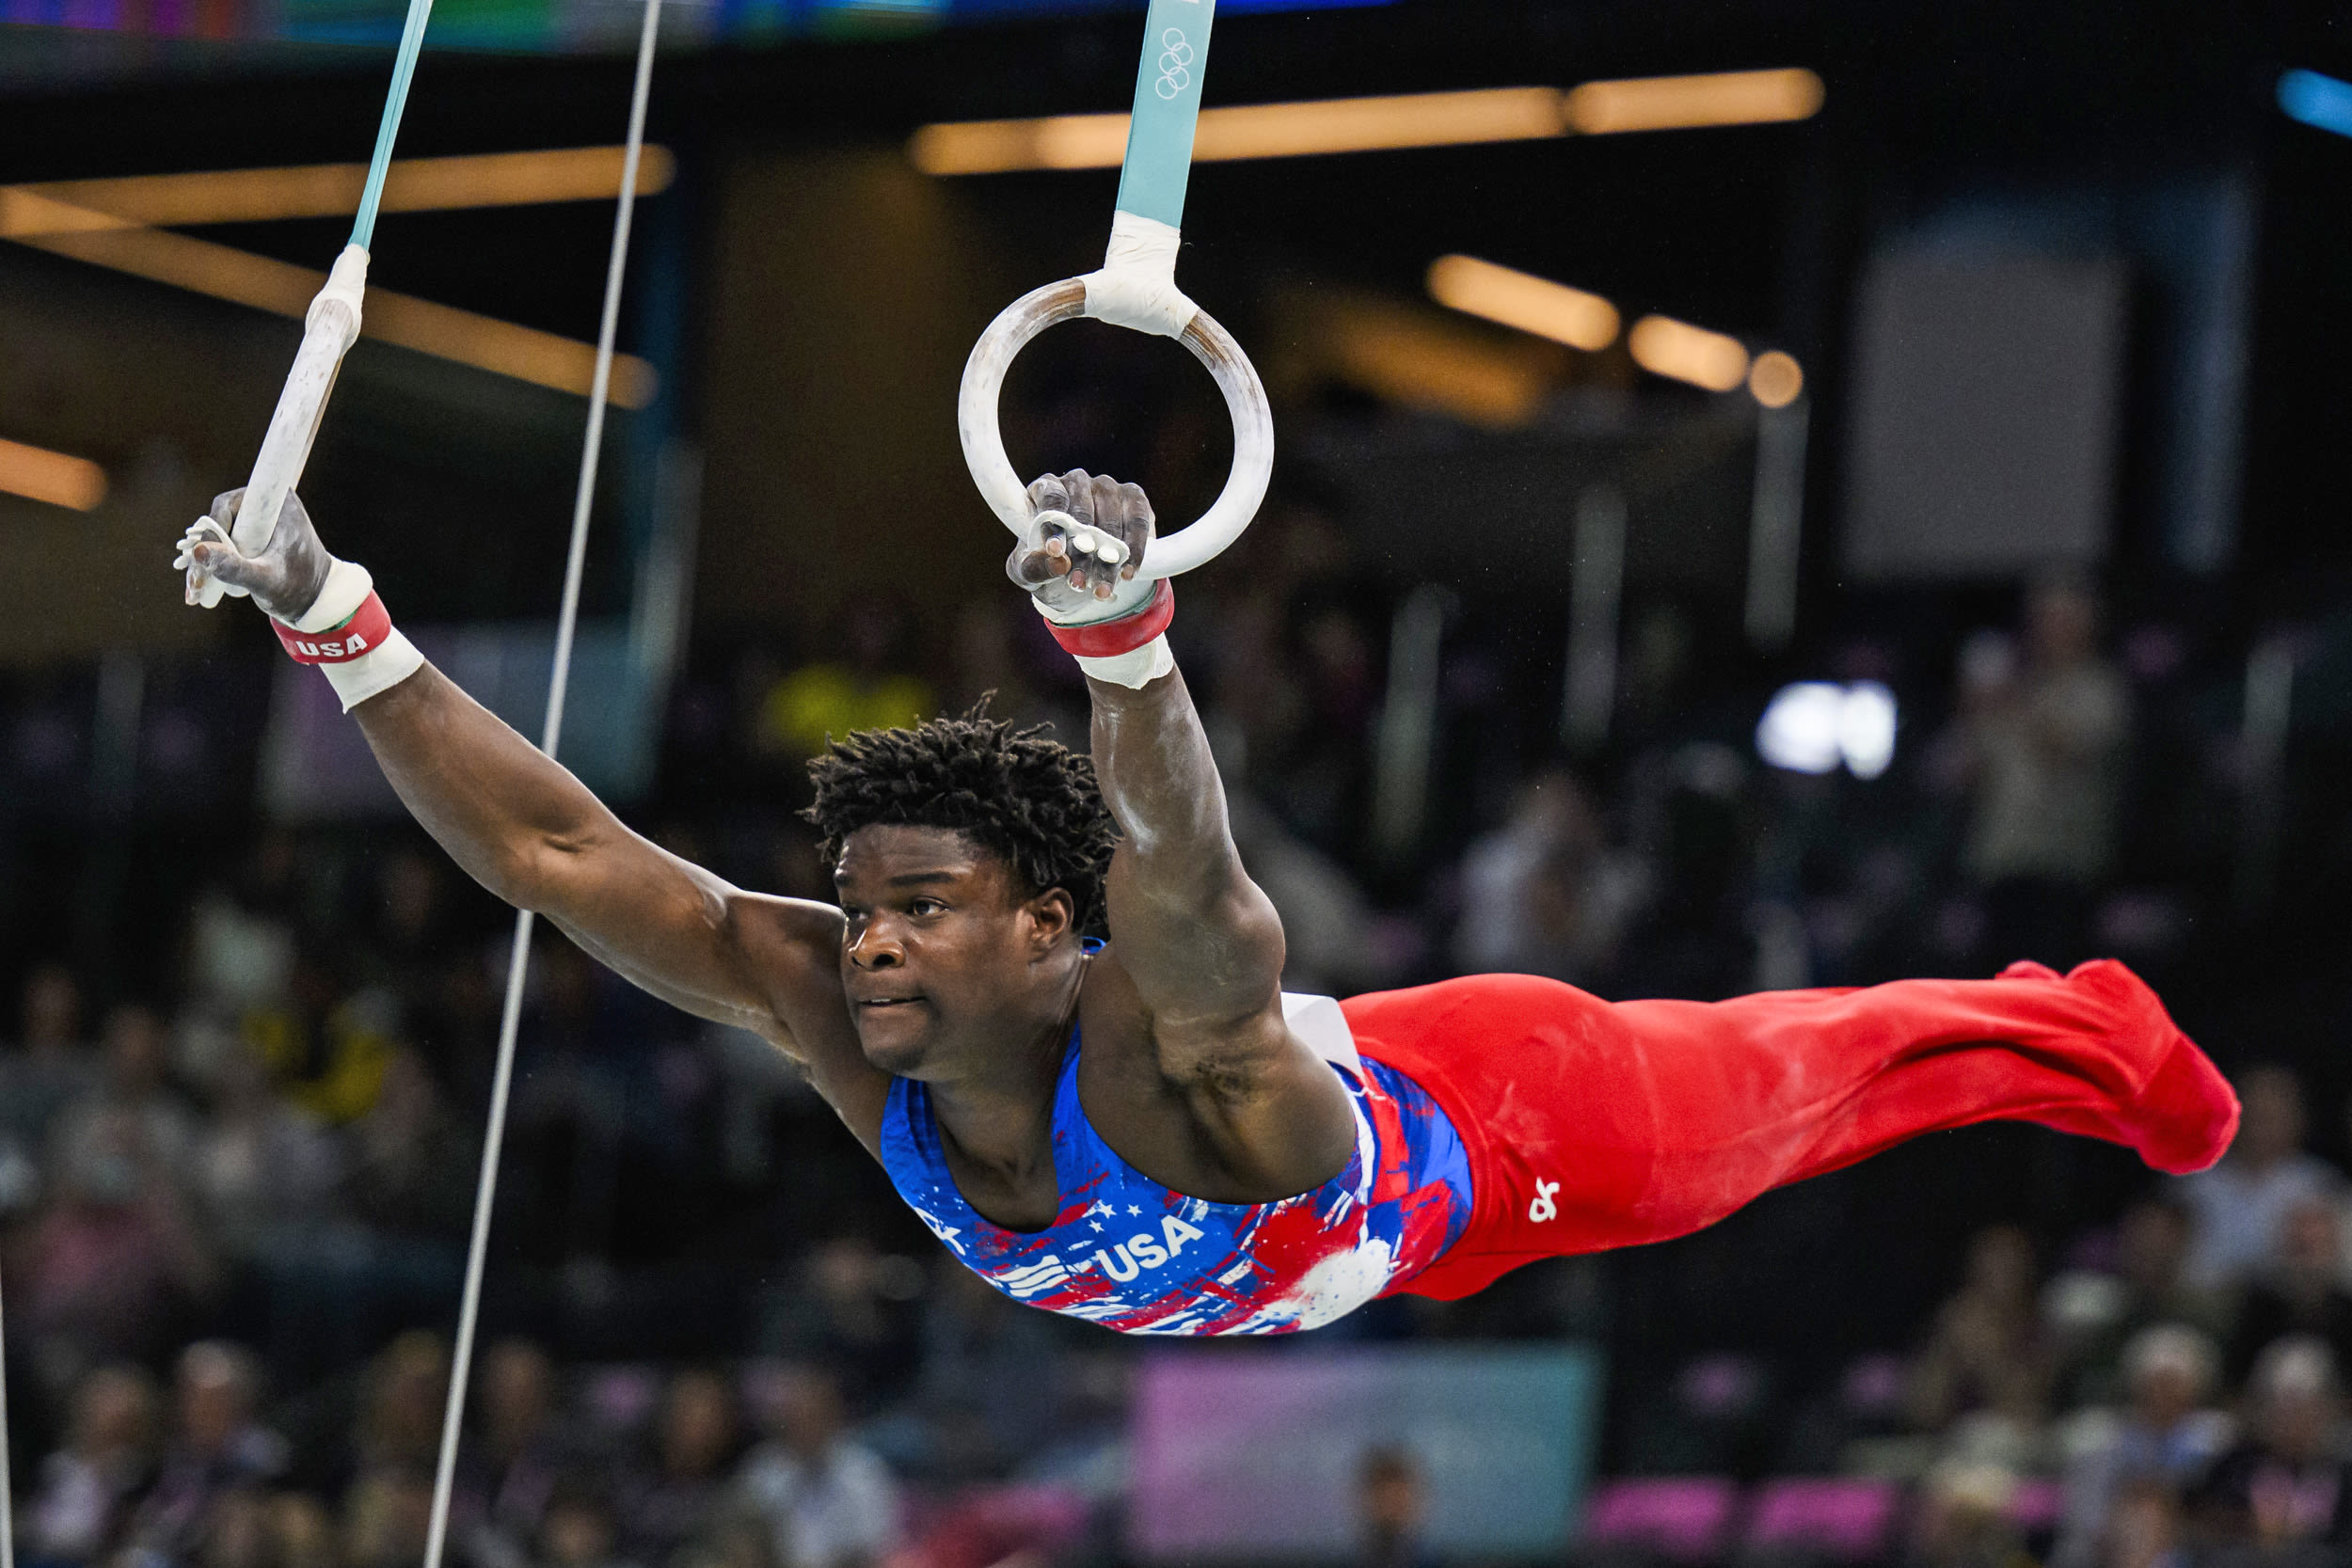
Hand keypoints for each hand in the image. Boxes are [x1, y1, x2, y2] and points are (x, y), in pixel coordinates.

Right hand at [173, 488, 333, 621]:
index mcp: (278, 502)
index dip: (212, 528)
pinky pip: (221, 545)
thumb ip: (236, 568)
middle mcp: (266, 504)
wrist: (316, 602)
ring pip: (215, 535)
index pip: (228, 504)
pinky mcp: (251, 536)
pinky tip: (199, 588)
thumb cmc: (300, 589)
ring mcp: (257, 520)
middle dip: (202, 552)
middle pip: (217, 521)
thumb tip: (199, 551)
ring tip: (195, 589)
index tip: (206, 554)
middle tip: (195, 581)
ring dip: (202, 561)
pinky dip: (210, 564)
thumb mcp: (267, 581)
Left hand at [1006, 470, 1153, 614]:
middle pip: (1082, 513)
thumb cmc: (1049, 561)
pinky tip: (1127, 573)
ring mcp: (1107, 487)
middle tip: (1079, 583)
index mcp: (1045, 488)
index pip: (1051, 498)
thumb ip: (1033, 568)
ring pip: (1110, 521)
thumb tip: (1059, 564)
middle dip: (1081, 553)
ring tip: (1101, 588)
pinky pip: (1137, 522)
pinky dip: (1134, 550)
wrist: (1083, 565)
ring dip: (1108, 558)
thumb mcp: (1028, 570)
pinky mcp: (1133, 497)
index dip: (1054, 524)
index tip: (1055, 552)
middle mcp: (1076, 481)